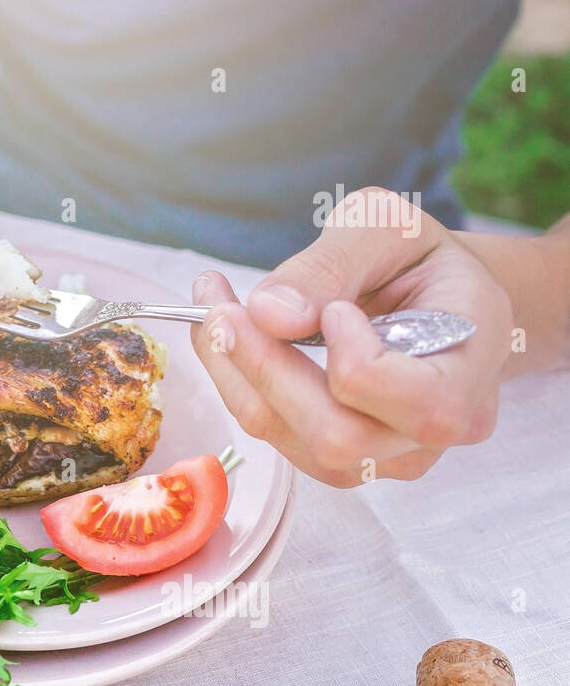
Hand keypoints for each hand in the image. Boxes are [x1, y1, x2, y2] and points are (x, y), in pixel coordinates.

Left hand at [190, 187, 513, 486]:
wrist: (429, 294)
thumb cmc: (414, 257)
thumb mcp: (383, 227)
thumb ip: (332, 263)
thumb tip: (271, 314)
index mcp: (473, 365)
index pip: (422, 403)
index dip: (358, 362)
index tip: (335, 311)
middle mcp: (439, 428)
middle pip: (339, 436)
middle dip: (266, 370)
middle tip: (218, 306)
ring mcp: (389, 454)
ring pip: (294, 442)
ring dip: (236, 375)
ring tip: (212, 308)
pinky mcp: (342, 458)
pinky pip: (275, 437)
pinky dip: (237, 385)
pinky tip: (228, 336)